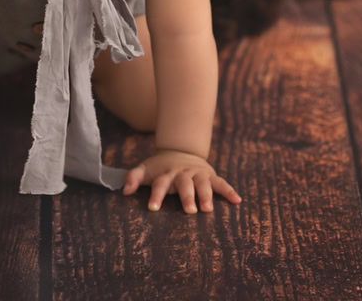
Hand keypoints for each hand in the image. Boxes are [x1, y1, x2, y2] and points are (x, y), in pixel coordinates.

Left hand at [121, 148, 241, 213]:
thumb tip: (124, 191)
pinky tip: (237, 201)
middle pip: (184, 185)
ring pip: (203, 184)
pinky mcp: (210, 175)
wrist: (180, 150)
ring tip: (208, 209)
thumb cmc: (160, 167)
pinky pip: (221, 183)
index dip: (156, 195)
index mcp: (166, 174)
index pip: (159, 184)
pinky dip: (229, 191)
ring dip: (206, 196)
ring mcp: (197, 174)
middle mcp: (182, 174)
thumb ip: (133, 178)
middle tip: (189, 211)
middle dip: (187, 197)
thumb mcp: (145, 169)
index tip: (153, 208)